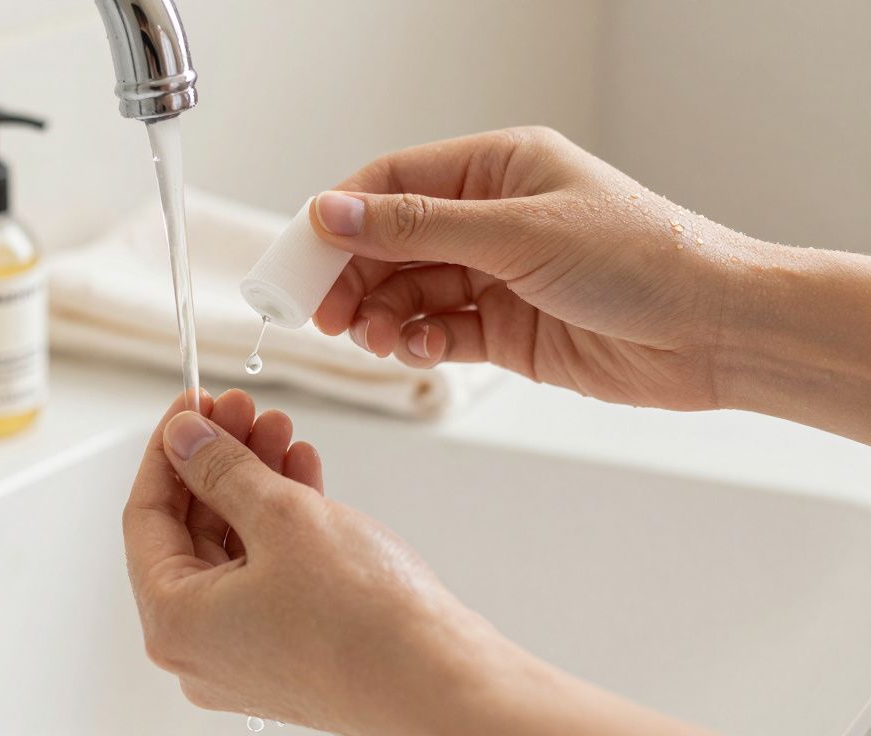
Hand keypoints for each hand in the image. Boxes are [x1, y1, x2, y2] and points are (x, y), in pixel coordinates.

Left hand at [123, 391, 710, 734]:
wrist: (442, 682)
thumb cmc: (363, 619)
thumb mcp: (280, 516)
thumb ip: (222, 469)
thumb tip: (185, 439)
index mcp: (174, 622)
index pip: (146, 515)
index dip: (168, 450)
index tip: (190, 405)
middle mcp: (200, 647)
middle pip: (192, 529)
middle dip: (220, 460)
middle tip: (243, 408)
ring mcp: (245, 651)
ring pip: (235, 547)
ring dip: (255, 481)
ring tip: (280, 428)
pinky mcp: (289, 649)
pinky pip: (268, 571)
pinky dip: (282, 520)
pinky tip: (302, 471)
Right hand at [310, 126, 750, 411]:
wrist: (715, 332)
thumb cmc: (640, 257)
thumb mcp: (518, 233)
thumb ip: (418, 227)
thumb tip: (332, 213)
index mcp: (497, 167)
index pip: (392, 182)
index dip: (340, 218)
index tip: (301, 257)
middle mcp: (491, 217)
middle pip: (391, 241)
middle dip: (353, 276)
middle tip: (323, 312)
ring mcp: (496, 275)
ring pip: (408, 290)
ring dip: (380, 314)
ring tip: (373, 337)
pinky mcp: (505, 329)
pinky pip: (437, 330)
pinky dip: (417, 342)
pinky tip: (416, 350)